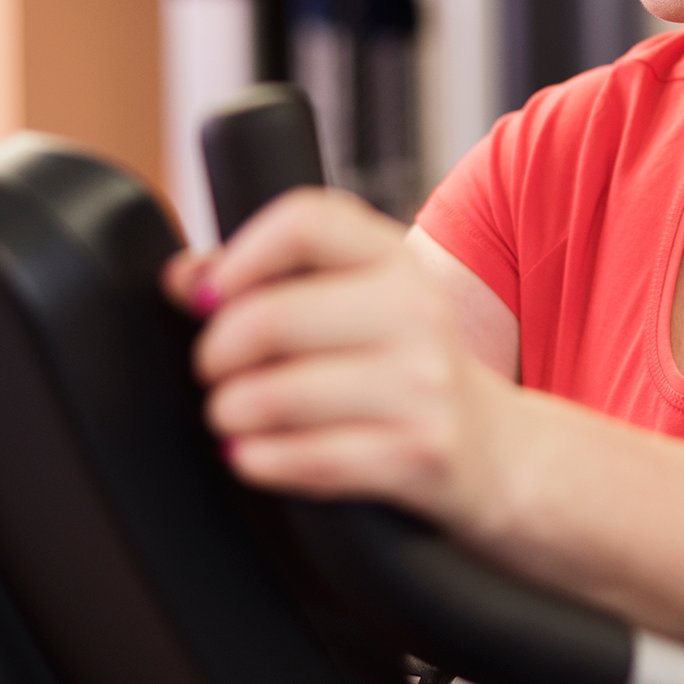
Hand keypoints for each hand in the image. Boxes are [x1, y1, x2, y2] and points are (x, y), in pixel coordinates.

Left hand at [164, 188, 521, 533]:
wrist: (499, 450)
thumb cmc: (406, 369)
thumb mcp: (360, 305)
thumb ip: (276, 281)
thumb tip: (184, 278)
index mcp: (393, 259)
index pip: (306, 222)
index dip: (240, 255)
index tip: (208, 296)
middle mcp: (415, 310)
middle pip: (274, 316)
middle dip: (217, 353)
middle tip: (212, 369)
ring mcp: (423, 383)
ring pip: (280, 395)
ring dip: (231, 411)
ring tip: (230, 414)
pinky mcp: (419, 452)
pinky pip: (310, 459)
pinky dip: (260, 460)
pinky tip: (252, 456)